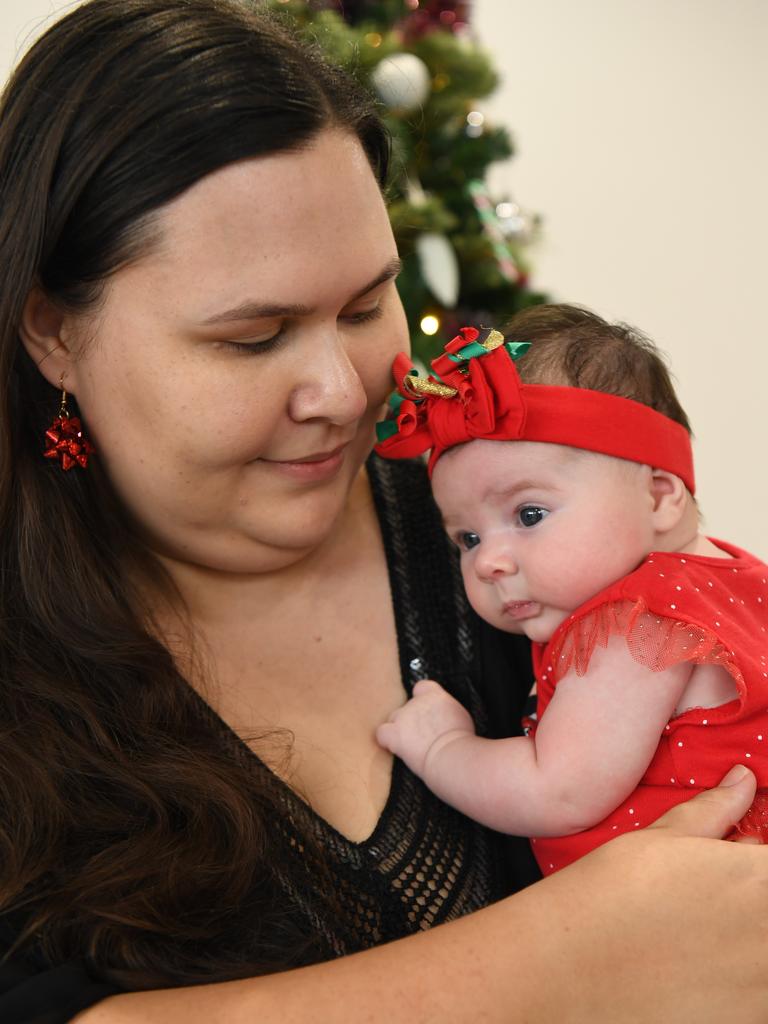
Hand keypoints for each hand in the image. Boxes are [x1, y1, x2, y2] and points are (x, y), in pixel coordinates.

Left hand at [376, 679, 475, 776]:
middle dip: (412, 719)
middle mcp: (417, 702)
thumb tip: (443, 719)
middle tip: (423, 737)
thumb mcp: (461, 717)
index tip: (428, 714)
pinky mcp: (395, 734)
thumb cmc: (463, 742)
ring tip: (413, 747)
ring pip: (394, 719)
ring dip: (400, 730)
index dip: (422, 699)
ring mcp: (404, 716)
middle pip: (407, 706)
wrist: (452, 754)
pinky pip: (382, 734)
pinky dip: (386, 741)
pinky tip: (396, 749)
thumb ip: (446, 712)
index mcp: (436, 695)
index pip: (422, 687)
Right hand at [519, 765, 767, 1021]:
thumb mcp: (664, 840)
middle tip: (713, 898)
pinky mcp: (747, 1021)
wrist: (570, 972)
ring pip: (763, 955)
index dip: (754, 860)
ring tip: (701, 936)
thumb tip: (743, 781)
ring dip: (746, 941)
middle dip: (751, 898)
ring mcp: (763, 988)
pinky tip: (697, 971)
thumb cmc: (612, 896)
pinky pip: (754, 995)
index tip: (739, 857)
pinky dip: (737, 981)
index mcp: (762, 880)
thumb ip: (715, 811)